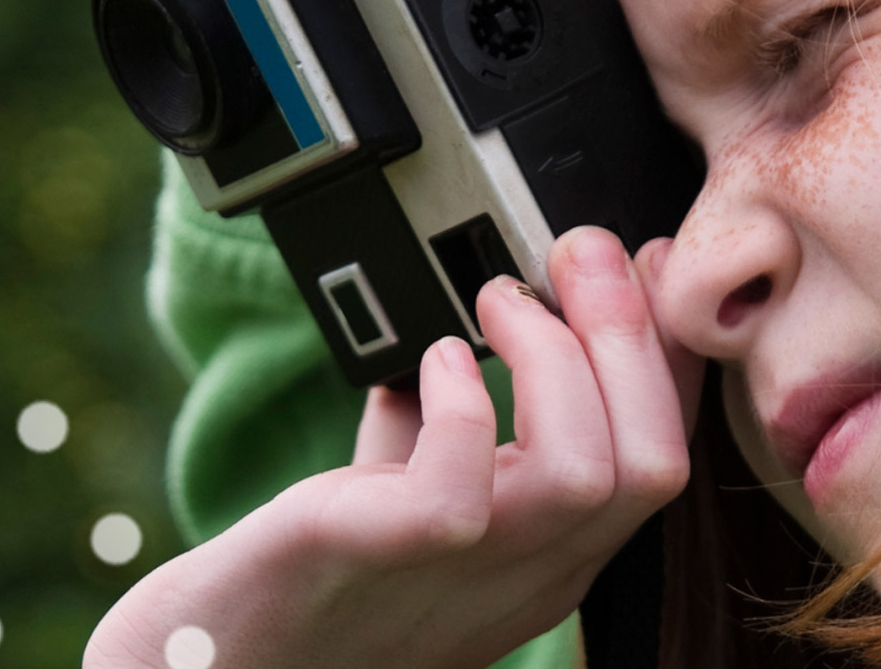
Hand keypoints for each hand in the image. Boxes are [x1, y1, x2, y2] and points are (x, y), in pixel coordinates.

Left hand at [83, 228, 701, 668]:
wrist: (212, 663)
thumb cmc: (312, 577)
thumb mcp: (414, 492)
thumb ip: (450, 424)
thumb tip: (474, 318)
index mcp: (551, 556)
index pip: (662, 458)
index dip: (668, 353)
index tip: (644, 264)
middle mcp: (526, 578)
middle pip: (650, 466)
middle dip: (631, 337)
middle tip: (580, 251)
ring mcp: (456, 579)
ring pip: (582, 477)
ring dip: (555, 359)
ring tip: (498, 299)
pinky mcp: (372, 559)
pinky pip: (455, 495)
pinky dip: (460, 404)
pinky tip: (429, 363)